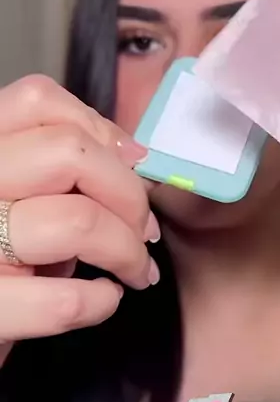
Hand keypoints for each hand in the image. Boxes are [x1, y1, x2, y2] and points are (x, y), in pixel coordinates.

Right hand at [0, 75, 160, 367]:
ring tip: (135, 271)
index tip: (131, 167)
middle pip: (69, 152)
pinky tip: (104, 300)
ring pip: (79, 220)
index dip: (101, 131)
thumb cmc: (0, 258)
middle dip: (128, 194)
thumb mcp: (16, 196)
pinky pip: (63, 300)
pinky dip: (101, 301)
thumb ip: (58, 169)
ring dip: (127, 251)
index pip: (38, 101)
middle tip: (142, 231)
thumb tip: (132, 155)